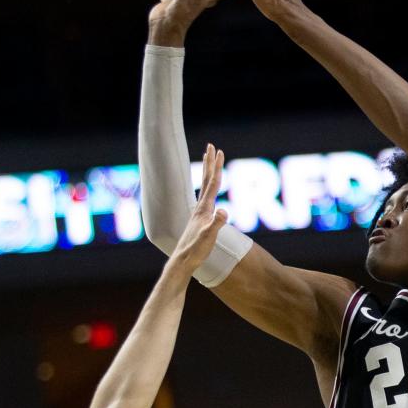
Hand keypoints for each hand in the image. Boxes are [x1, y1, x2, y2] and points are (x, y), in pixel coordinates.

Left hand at [168, 144, 229, 271]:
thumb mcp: (209, 237)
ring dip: (208, 173)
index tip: (219, 151)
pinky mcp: (199, 220)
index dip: (217, 167)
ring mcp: (199, 213)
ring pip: (205, 188)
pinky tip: (209, 193)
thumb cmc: (196, 250)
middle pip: (207, 180)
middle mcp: (200, 207)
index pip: (213, 183)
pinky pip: (205, 199)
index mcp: (204, 208)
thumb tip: (224, 211)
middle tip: (212, 146)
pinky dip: (208, 190)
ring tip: (208, 162)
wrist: (183, 261)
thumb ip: (217, 224)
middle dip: (211, 163)